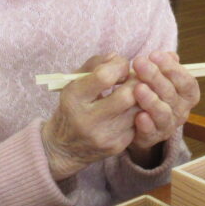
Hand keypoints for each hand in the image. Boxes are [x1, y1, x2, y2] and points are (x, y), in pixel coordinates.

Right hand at [41, 54, 140, 179]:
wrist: (64, 148)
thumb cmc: (72, 106)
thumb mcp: (74, 82)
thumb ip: (95, 64)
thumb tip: (117, 58)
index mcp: (73, 98)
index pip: (104, 77)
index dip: (118, 66)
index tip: (120, 66)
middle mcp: (87, 119)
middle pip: (126, 96)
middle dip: (135, 83)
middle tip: (134, 78)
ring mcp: (103, 136)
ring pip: (137, 110)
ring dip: (140, 98)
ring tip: (134, 92)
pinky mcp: (116, 146)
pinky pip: (137, 124)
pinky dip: (137, 114)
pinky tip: (129, 110)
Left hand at [127, 51, 199, 162]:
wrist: (138, 122)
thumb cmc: (152, 92)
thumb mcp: (159, 76)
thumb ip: (165, 66)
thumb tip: (171, 55)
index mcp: (187, 95)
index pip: (186, 81)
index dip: (172, 68)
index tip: (154, 54)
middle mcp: (181, 111)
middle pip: (172, 94)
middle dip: (155, 77)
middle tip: (139, 62)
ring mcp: (167, 126)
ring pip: (163, 114)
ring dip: (151, 100)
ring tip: (138, 88)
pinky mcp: (152, 139)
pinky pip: (151, 133)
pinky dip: (146, 125)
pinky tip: (138, 116)